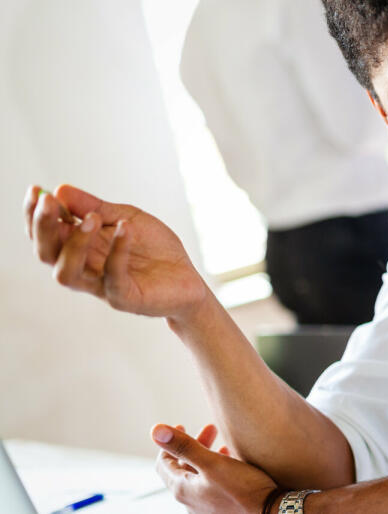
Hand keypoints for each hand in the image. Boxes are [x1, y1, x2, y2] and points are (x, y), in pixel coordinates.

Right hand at [22, 184, 209, 320]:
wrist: (189, 280)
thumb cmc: (155, 250)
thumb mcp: (128, 218)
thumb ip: (97, 207)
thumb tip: (59, 189)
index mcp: (80, 248)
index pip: (45, 234)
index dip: (34, 213)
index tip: (35, 189)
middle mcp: (84, 269)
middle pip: (46, 253)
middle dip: (43, 227)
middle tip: (49, 203)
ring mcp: (101, 286)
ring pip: (67, 272)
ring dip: (73, 244)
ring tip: (91, 218)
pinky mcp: (124, 298)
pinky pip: (112, 276)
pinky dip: (117, 250)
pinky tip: (125, 227)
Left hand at [153, 424, 277, 513]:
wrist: (269, 512)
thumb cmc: (243, 489)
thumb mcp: (212, 463)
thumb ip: (184, 446)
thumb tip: (155, 431)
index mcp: (182, 489)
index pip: (163, 463)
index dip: (169, 443)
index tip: (182, 426)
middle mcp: (190, 501)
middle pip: (182, 469)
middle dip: (193, 445)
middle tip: (210, 429)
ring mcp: (205, 507)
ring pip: (198, 477)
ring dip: (206, 457)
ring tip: (222, 445)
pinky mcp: (220, 508)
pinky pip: (211, 486)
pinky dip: (216, 470)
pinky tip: (232, 463)